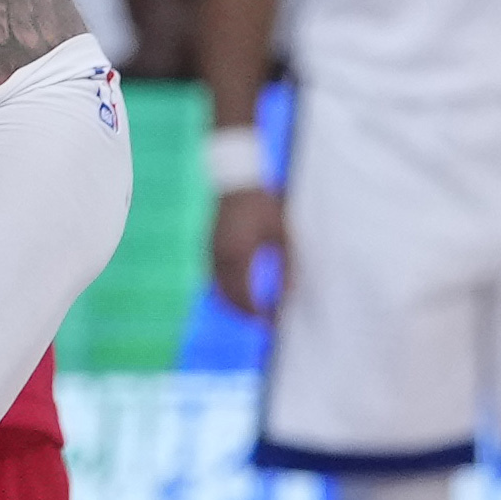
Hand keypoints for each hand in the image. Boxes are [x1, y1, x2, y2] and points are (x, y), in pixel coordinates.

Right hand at [204, 182, 287, 321]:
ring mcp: (209, 255)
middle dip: (245, 313)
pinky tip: (241, 291)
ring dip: (234, 304)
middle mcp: (219, 258)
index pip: (245, 296)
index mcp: (239, 253)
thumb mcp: (282, 231)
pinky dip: (226, 291)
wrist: (232, 179)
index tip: (272, 321)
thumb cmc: (261, 202)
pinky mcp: (207, 250)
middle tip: (264, 320)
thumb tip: (293, 293)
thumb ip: (288, 264)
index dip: (258, 313)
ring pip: (217, 292)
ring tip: (254, 310)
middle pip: (228, 299)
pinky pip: (213, 280)